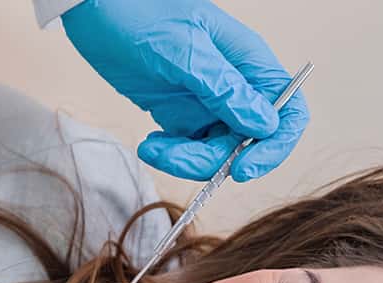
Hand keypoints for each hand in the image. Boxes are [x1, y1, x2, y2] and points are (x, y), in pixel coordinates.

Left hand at [61, 0, 307, 181]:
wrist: (95, 12)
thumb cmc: (140, 14)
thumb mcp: (183, 50)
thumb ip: (224, 88)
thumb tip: (266, 124)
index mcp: (249, 62)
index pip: (287, 111)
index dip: (275, 145)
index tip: (243, 168)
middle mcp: (235, 85)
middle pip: (249, 141)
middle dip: (216, 159)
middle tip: (175, 157)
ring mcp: (208, 102)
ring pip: (218, 151)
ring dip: (187, 161)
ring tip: (152, 148)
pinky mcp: (181, 115)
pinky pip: (190, 149)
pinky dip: (172, 156)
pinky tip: (150, 145)